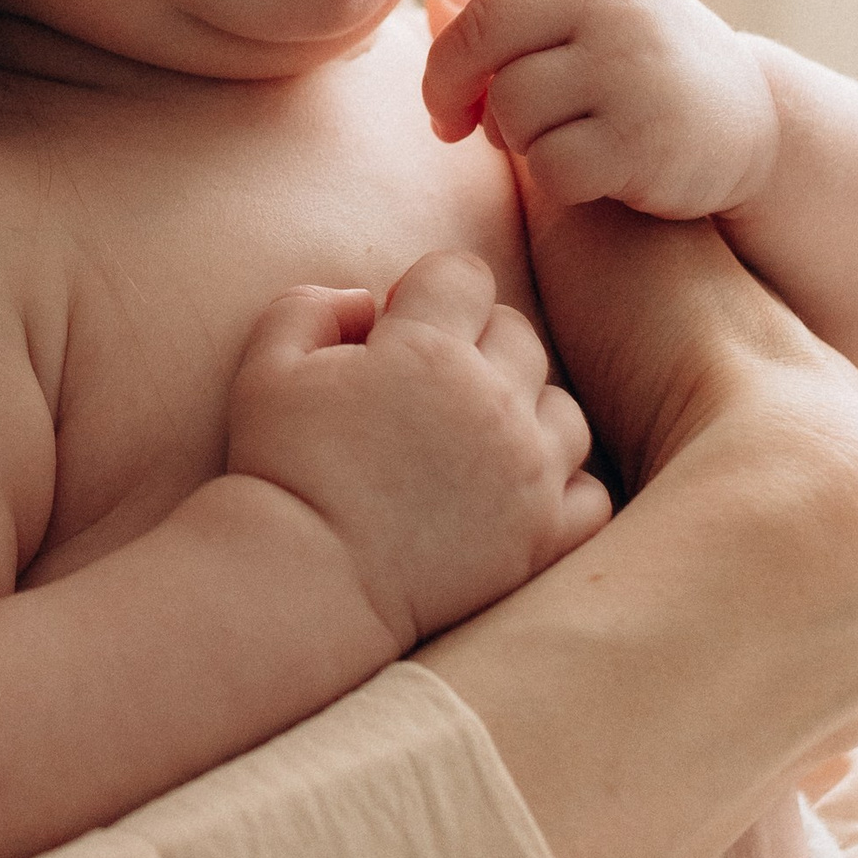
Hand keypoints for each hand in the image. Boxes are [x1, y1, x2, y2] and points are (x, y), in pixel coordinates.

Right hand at [227, 251, 610, 652]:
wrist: (307, 582)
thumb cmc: (280, 471)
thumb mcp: (266, 368)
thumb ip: (312, 307)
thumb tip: (367, 302)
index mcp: (426, 351)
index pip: (463, 275)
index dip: (429, 290)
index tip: (397, 328)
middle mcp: (492, 401)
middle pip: (518, 333)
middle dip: (475, 343)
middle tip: (426, 390)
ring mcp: (528, 471)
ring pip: (564, 409)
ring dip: (525, 413)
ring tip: (473, 444)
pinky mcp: (543, 535)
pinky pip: (591, 492)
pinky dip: (562, 487)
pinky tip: (515, 494)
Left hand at [348, 0, 778, 225]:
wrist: (759, 126)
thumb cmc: (657, 65)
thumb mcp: (601, 8)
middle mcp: (612, 1)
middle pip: (479, 35)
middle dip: (447, 85)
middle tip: (448, 121)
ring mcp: (629, 67)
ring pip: (508, 105)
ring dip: (513, 138)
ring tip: (553, 137)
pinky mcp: (641, 139)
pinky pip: (549, 163)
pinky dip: (555, 178)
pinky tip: (590, 171)